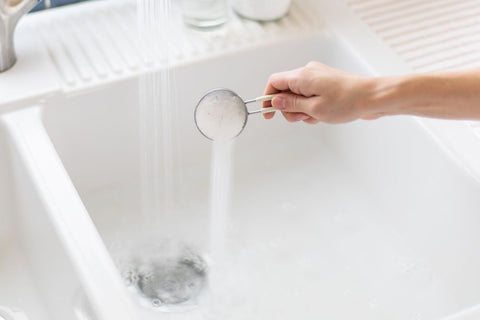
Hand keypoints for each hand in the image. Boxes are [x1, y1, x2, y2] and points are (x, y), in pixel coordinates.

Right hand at [263, 61, 378, 123]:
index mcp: (302, 76)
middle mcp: (308, 72)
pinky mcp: (325, 83)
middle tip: (301, 118)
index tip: (268, 114)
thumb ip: (292, 105)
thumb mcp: (314, 109)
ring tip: (316, 117)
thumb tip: (275, 101)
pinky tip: (322, 114)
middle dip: (289, 108)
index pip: (274, 82)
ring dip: (301, 110)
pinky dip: (311, 106)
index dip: (268, 98)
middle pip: (285, 91)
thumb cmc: (347, 102)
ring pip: (297, 95)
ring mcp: (318, 77)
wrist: (372, 97)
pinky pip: (309, 95)